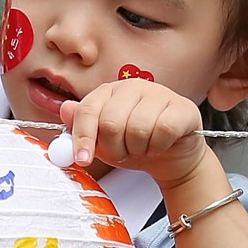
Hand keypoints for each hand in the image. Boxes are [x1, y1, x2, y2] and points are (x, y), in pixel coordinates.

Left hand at [60, 78, 211, 191]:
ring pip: (137, 128)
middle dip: (114, 148)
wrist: (172, 157)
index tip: (82, 160)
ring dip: (137, 149)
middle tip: (122, 154)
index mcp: (109, 91)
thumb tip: (65, 109)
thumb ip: (83, 127)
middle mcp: (133, 86)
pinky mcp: (182, 107)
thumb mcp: (103, 142)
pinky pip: (163, 131)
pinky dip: (158, 147)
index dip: (82, 137)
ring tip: (142, 149)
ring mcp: (160, 94)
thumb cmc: (135, 146)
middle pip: (110, 122)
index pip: (88, 110)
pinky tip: (159, 146)